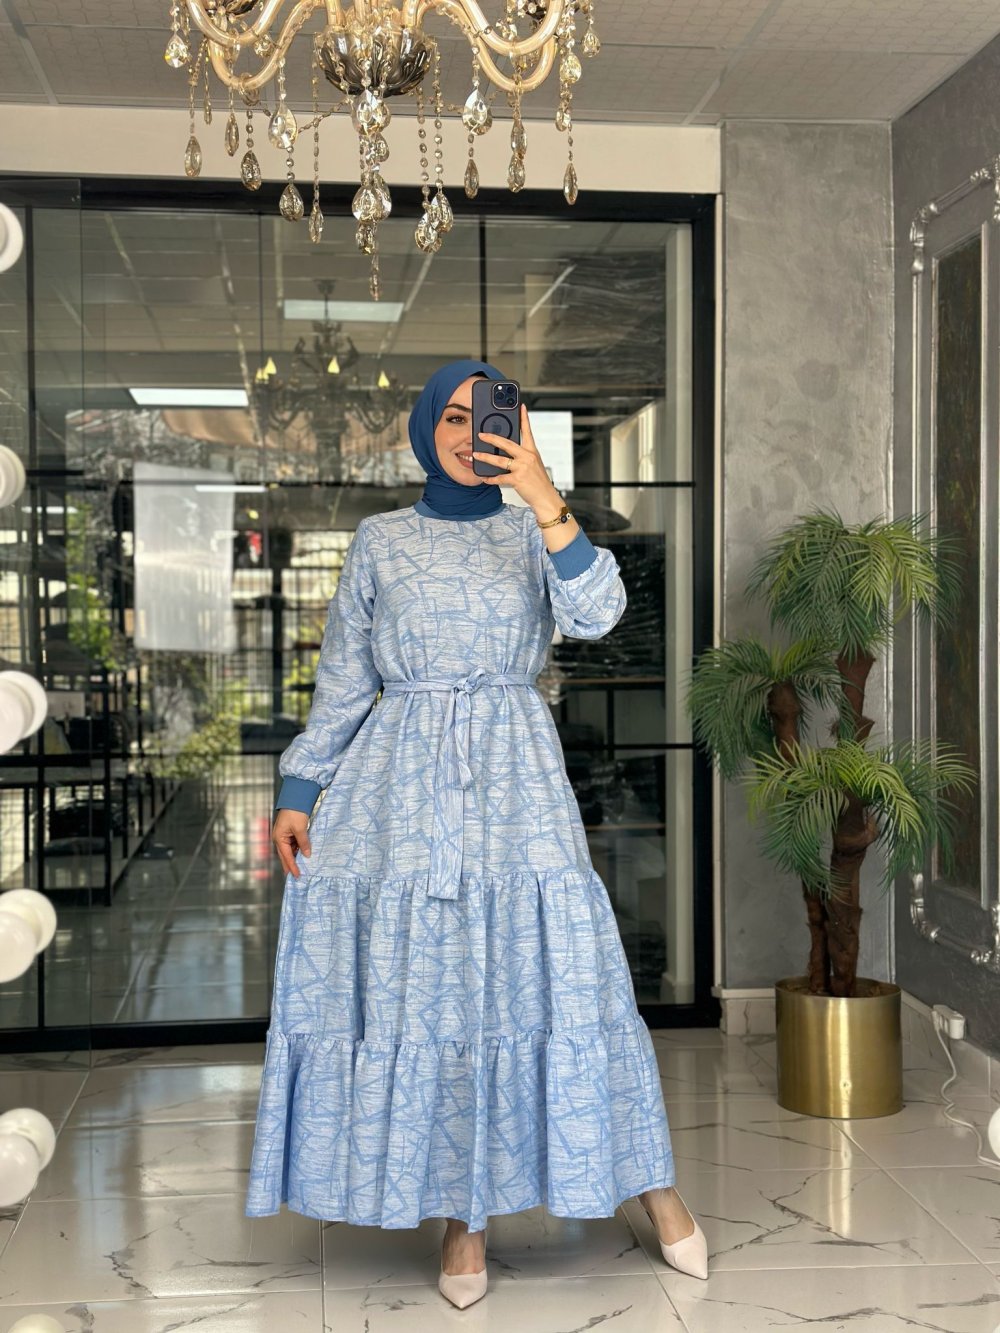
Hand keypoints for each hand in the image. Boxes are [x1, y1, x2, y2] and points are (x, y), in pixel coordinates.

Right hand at [272, 808, 310, 877]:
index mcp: (279, 838)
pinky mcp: (289, 832)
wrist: (295, 798)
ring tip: (301, 867)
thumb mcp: (300, 828)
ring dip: (295, 858)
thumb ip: (303, 842)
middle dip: (290, 865)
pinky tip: (303, 855)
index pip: (286, 856)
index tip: (297, 875)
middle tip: (296, 876)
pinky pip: (293, 844)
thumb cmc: (295, 812)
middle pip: (285, 855)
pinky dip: (298, 850)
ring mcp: (284, 835)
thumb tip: (307, 854)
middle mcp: (279, 838)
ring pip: (290, 850)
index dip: (292, 866)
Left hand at [472, 403, 563, 518]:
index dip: (524, 418)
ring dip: (485, 457)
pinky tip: (485, 478)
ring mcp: (522, 468)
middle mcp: (527, 457)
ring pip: (499, 460)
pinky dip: (490, 479)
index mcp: (532, 451)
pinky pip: (499, 478)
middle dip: (492, 438)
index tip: (520, 407)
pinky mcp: (517, 479)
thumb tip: (505, 453)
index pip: (528, 431)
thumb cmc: (539, 482)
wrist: (546, 498)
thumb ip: (522, 457)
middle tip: (481, 435)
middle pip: (507, 443)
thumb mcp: (534, 465)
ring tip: (476, 455)